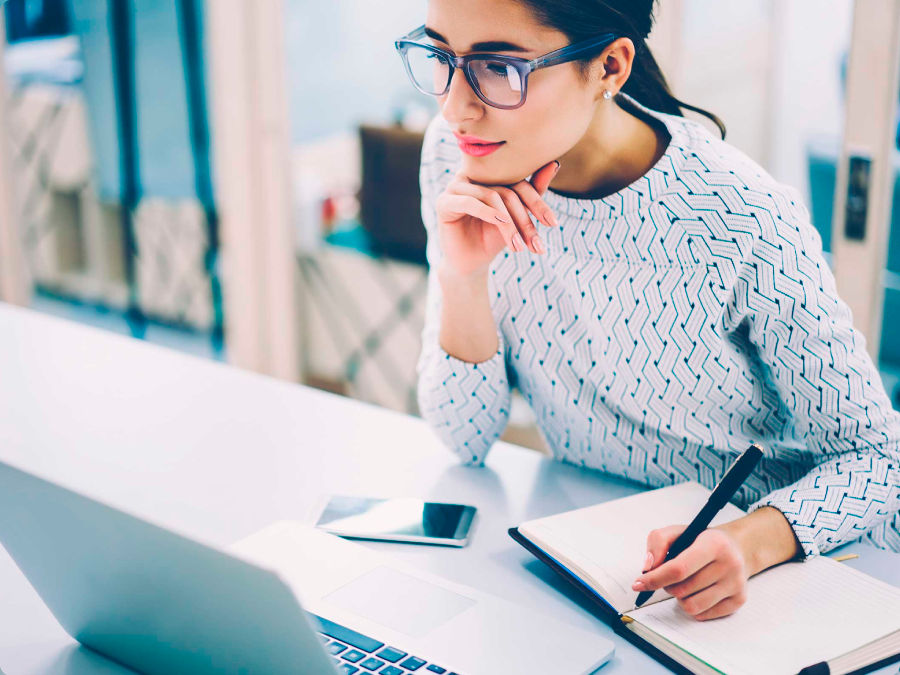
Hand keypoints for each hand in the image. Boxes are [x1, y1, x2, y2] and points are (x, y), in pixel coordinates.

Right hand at [435, 160, 560, 277]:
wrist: (471, 263)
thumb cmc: (494, 237)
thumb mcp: (517, 216)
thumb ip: (533, 191)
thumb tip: (553, 164)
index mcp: (489, 174)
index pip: (519, 182)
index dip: (537, 202)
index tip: (553, 224)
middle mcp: (471, 176)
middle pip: (507, 190)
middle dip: (524, 219)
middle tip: (535, 243)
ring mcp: (455, 187)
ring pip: (492, 196)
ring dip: (509, 224)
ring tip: (518, 245)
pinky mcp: (444, 202)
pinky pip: (469, 202)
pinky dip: (488, 213)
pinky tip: (501, 224)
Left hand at [631, 524, 749, 620]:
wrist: (737, 547)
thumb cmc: (703, 540)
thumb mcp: (679, 531)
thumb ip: (658, 542)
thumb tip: (648, 567)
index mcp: (714, 544)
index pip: (678, 568)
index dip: (655, 578)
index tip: (639, 584)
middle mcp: (729, 564)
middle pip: (682, 589)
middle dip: (667, 585)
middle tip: (670, 576)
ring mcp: (736, 584)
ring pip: (691, 606)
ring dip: (679, 598)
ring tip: (683, 584)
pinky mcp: (739, 600)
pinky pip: (703, 615)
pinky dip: (692, 606)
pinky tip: (696, 592)